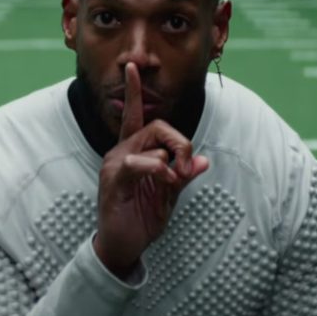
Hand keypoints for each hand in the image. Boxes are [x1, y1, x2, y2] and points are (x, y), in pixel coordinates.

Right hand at [93, 62, 209, 278]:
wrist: (124, 247)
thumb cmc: (142, 218)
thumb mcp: (170, 194)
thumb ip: (184, 174)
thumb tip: (203, 160)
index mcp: (133, 151)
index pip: (133, 116)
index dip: (133, 92)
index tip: (132, 68)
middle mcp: (121, 152)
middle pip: (157, 127)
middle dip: (180, 142)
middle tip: (187, 167)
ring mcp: (115, 165)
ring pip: (150, 143)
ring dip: (171, 160)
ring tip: (174, 180)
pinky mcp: (113, 180)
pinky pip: (137, 163)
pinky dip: (156, 168)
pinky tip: (164, 179)